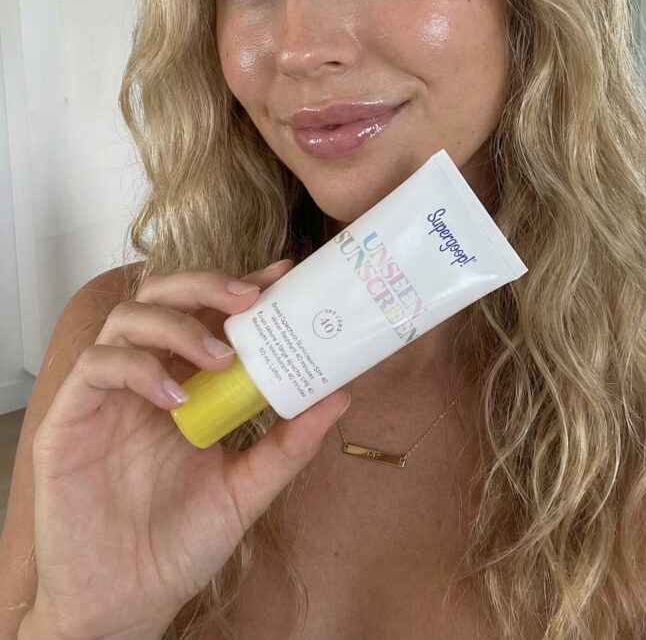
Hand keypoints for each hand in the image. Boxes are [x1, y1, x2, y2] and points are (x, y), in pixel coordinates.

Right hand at [29, 259, 350, 639]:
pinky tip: (173, 396)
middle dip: (206, 286)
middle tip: (248, 298)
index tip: (281, 275)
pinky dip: (136, 367)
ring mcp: (105, 396)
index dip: (240, 287)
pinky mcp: (70, 419)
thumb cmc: (179, 545)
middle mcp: (143, 378)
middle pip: (162, 296)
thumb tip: (341, 396)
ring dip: (176, 324)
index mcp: (184, 384)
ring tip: (218, 356)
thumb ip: (287, 444)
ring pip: (127, 319)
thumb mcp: (244, 489)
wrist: (126, 604)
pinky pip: (96, 367)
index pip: (207, 315)